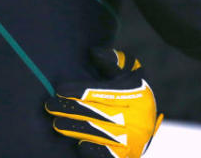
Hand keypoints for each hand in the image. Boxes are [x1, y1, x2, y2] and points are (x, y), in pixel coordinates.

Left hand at [46, 47, 161, 157]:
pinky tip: (80, 145)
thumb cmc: (133, 90)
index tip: (59, 89)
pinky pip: (110, 154)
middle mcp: (137, 117)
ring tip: (56, 124)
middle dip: (70, 110)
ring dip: (75, 129)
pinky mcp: (129, 154)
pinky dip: (94, 150)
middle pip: (97, 113)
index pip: (102, 92)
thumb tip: (94, 52)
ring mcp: (134, 138)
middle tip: (49, 106)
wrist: (150, 121)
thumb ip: (113, 60)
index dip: (79, 91)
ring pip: (99, 134)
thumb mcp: (129, 70)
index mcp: (136, 94)